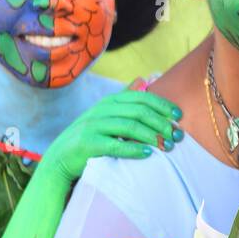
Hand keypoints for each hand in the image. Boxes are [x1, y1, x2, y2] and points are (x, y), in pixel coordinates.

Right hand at [38, 84, 183, 185]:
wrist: (60, 159)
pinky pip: (114, 145)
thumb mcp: (105, 114)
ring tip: (167, 146)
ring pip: (129, 127)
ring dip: (152, 137)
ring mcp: (93, 126)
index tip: (178, 116)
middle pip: (139, 112)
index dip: (162, 105)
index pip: (141, 98)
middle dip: (161, 123)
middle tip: (177, 136)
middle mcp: (101, 110)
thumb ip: (124, 99)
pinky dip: (133, 149)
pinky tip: (147, 154)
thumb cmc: (90, 137)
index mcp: (110, 102)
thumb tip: (143, 79)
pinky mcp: (87, 144)